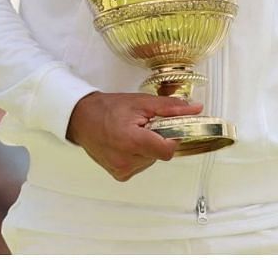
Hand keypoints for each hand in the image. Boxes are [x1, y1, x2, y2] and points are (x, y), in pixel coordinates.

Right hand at [65, 91, 199, 181]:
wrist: (82, 119)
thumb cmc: (108, 109)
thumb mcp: (142, 102)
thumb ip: (171, 108)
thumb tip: (195, 109)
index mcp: (132, 142)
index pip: (168, 150)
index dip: (171, 137)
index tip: (165, 127)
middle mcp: (126, 160)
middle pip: (160, 153)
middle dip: (158, 139)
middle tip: (143, 126)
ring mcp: (121, 170)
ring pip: (152, 159)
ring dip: (148, 147)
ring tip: (132, 134)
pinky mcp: (119, 175)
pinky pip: (141, 165)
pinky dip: (139, 155)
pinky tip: (127, 144)